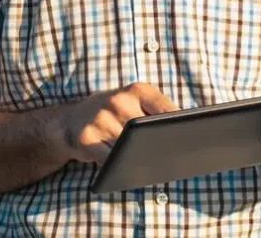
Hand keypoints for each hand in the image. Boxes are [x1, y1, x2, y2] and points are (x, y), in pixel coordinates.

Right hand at [53, 82, 177, 164]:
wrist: (72, 119)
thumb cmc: (115, 112)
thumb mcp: (136, 102)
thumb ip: (158, 111)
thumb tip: (185, 132)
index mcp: (136, 90)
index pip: (165, 107)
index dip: (177, 125)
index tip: (188, 138)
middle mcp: (118, 101)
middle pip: (147, 130)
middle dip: (160, 145)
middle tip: (173, 158)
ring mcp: (101, 119)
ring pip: (129, 148)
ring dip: (140, 160)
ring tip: (153, 166)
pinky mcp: (87, 139)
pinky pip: (110, 160)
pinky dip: (120, 167)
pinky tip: (128, 171)